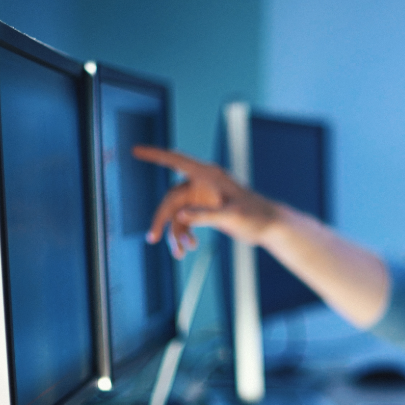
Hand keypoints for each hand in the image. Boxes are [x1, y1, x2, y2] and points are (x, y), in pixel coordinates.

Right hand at [133, 146, 280, 258]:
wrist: (270, 226)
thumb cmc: (255, 216)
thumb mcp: (231, 217)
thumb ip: (205, 215)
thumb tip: (180, 216)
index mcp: (208, 175)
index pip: (176, 161)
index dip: (155, 155)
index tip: (135, 150)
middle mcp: (202, 183)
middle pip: (171, 198)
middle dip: (162, 219)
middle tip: (153, 239)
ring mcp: (202, 197)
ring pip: (177, 214)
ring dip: (176, 234)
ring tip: (181, 254)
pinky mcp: (205, 209)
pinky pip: (185, 221)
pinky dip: (184, 235)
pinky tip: (189, 249)